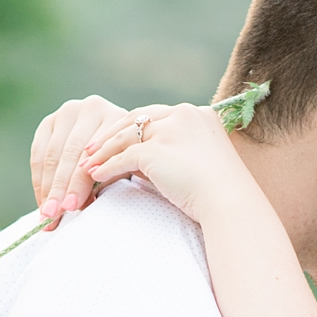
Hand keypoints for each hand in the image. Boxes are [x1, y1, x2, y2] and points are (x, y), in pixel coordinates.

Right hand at [30, 96, 135, 221]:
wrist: (117, 139)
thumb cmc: (125, 158)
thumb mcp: (123, 167)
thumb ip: (105, 180)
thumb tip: (79, 204)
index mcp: (116, 118)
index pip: (92, 155)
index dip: (79, 183)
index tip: (70, 206)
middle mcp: (92, 108)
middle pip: (69, 154)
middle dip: (59, 188)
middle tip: (53, 214)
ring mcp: (68, 112)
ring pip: (52, 155)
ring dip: (47, 187)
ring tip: (46, 213)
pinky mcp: (50, 121)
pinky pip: (38, 153)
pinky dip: (39, 179)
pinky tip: (41, 199)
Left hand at [84, 103, 257, 223]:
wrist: (229, 203)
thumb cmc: (219, 192)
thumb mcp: (197, 163)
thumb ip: (170, 154)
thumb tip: (136, 162)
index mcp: (197, 114)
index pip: (155, 114)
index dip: (132, 127)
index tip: (115, 138)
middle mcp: (184, 115)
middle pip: (136, 119)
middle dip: (110, 134)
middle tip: (90, 148)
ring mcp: (170, 130)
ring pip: (125, 136)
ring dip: (103, 151)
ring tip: (86, 164)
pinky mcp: (157, 150)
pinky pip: (123, 157)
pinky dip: (107, 167)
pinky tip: (95, 176)